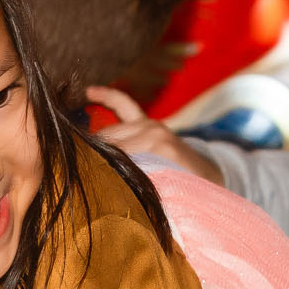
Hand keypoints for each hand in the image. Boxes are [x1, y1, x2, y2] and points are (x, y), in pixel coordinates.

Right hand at [85, 88, 222, 185]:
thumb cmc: (191, 189)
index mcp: (158, 147)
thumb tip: (112, 193)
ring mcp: (148, 124)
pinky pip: (123, 105)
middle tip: (79, 178)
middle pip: (109, 145)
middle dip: (93, 161)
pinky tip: (89, 93)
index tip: (85, 181)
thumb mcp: (169, 195)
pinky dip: (106, 97)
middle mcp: (151, 131)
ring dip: (94, 147)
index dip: (97, 170)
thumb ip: (143, 191)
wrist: (212, 173)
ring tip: (77, 161)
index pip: (116, 157)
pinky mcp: (146, 121)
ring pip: (108, 133)